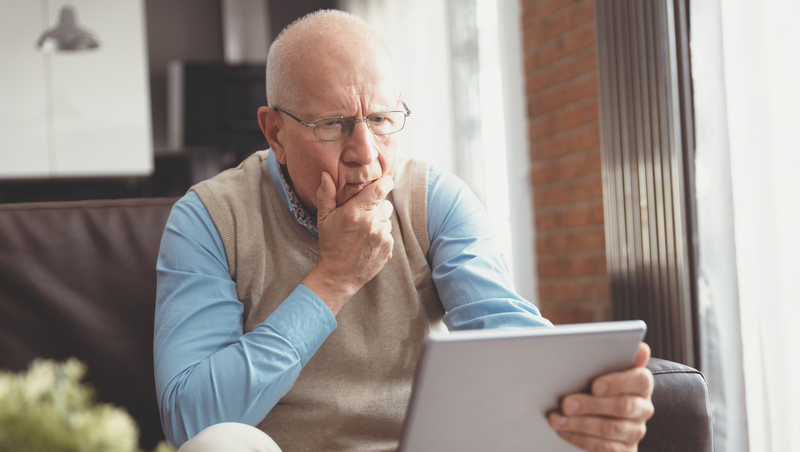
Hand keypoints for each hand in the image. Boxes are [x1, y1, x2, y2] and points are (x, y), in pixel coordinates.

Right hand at [302, 171, 393, 314]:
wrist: (338, 275)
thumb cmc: (330, 244)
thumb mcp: (324, 218)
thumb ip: (326, 195)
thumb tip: (326, 174)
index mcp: (355, 211)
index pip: (380, 189)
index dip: (385, 182)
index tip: (383, 182)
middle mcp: (371, 222)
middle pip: (386, 204)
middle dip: (377, 207)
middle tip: (363, 216)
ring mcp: (381, 236)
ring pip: (387, 220)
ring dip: (379, 223)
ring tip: (363, 233)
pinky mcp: (388, 247)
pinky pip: (389, 234)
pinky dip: (382, 236)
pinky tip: (368, 243)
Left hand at [548, 342, 654, 451]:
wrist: (597, 414)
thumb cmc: (596, 383)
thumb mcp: (600, 368)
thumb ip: (612, 356)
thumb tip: (641, 347)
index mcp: (641, 383)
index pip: (640, 380)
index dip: (618, 382)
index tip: (594, 384)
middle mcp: (643, 407)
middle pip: (622, 406)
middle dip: (590, 405)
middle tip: (565, 403)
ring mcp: (634, 431)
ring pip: (610, 429)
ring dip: (579, 424)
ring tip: (555, 418)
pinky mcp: (625, 450)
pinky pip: (604, 447)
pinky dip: (580, 439)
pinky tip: (563, 431)